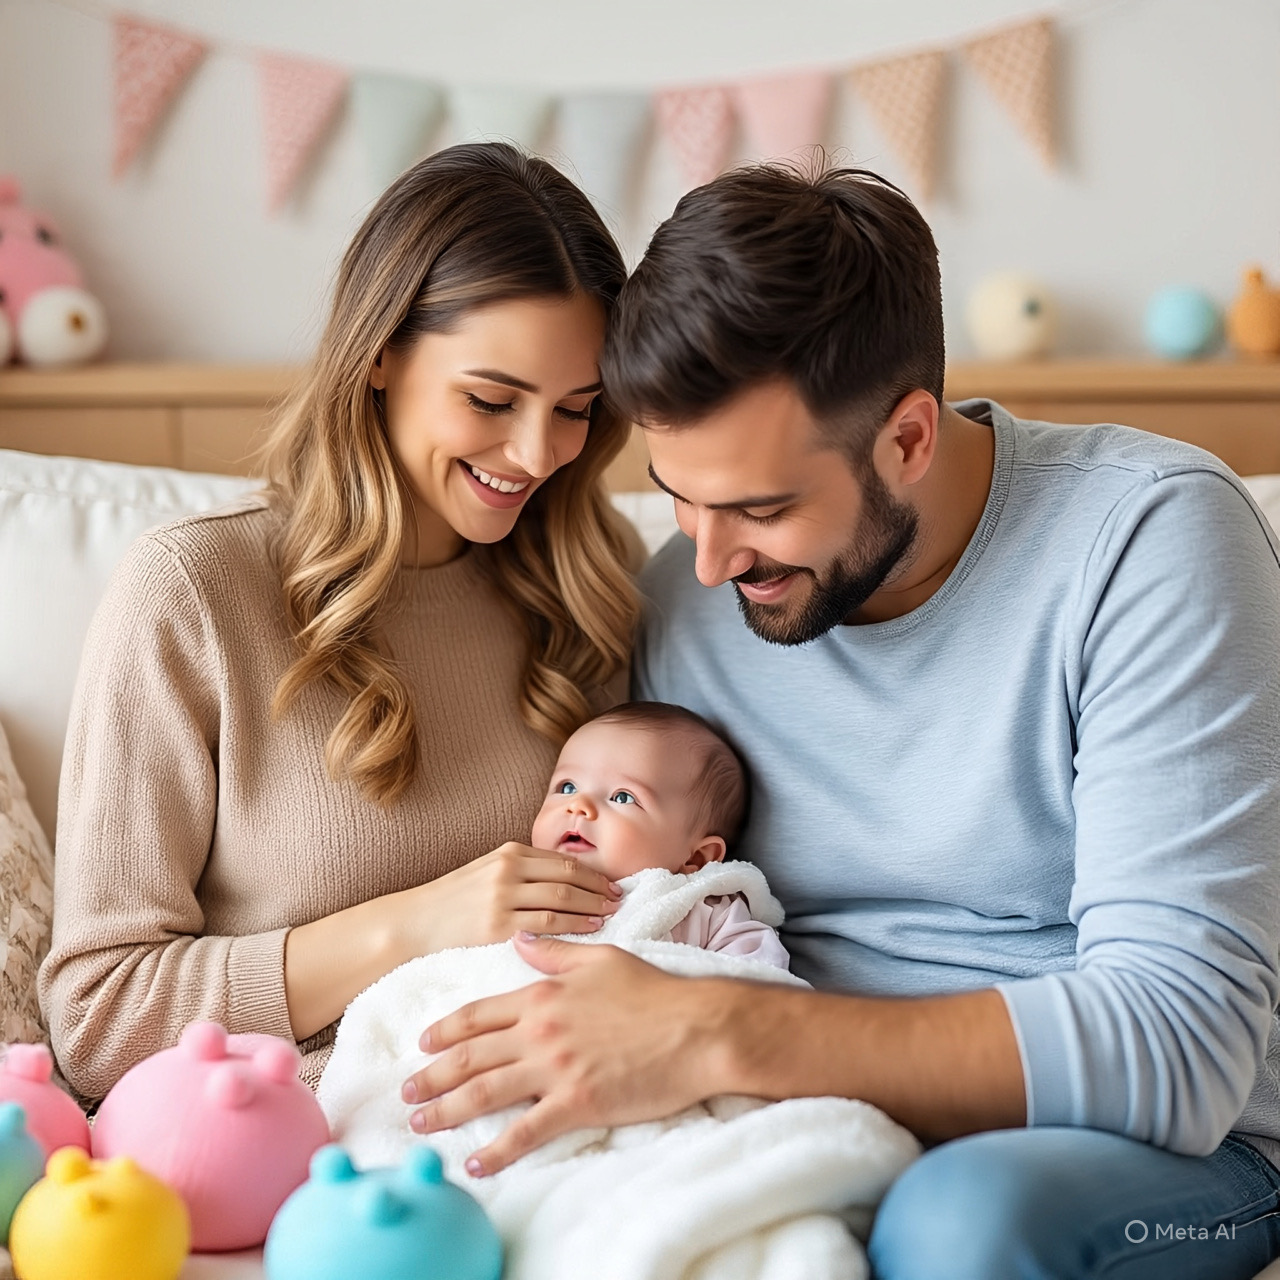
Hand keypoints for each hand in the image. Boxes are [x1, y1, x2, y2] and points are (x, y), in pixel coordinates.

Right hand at [387, 842, 622, 956]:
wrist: (414, 922)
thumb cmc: (453, 900)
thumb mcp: (486, 871)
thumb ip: (520, 871)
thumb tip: (561, 879)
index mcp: (509, 852)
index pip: (563, 859)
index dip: (593, 872)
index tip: (611, 883)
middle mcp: (509, 869)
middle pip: (569, 875)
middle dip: (599, 887)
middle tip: (620, 899)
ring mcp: (504, 896)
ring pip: (563, 897)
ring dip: (593, 905)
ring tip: (611, 913)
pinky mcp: (498, 924)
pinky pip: (548, 923)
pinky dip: (575, 924)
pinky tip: (591, 928)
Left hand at [401, 934, 733, 1175]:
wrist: (695, 1029)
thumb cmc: (653, 992)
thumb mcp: (601, 959)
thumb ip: (555, 951)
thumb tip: (520, 939)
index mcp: (542, 995)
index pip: (479, 1015)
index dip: (446, 1031)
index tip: (423, 1043)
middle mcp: (539, 1032)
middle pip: (470, 1057)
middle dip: (432, 1075)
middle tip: (406, 1091)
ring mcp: (555, 1070)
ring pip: (485, 1094)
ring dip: (447, 1111)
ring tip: (421, 1125)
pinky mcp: (577, 1105)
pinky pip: (525, 1133)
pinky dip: (496, 1152)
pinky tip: (475, 1164)